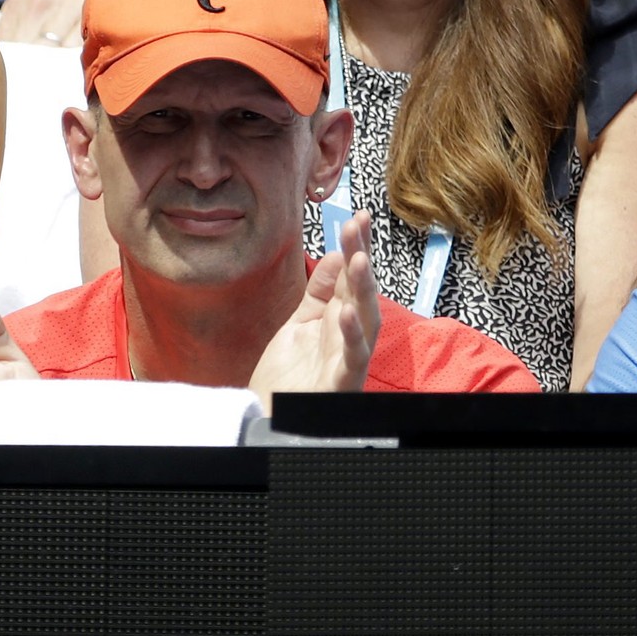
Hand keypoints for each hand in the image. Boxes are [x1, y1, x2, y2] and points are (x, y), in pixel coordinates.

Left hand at [248, 210, 381, 413]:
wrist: (270, 417)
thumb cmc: (289, 377)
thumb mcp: (299, 324)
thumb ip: (318, 293)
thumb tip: (336, 255)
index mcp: (339, 322)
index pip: (350, 279)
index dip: (356, 248)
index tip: (357, 218)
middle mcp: (349, 339)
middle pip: (361, 294)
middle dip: (362, 259)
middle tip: (358, 226)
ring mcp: (347, 361)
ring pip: (366, 323)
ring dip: (363, 291)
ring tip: (360, 259)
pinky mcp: (339, 384)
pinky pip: (351, 360)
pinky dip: (352, 337)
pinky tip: (345, 314)